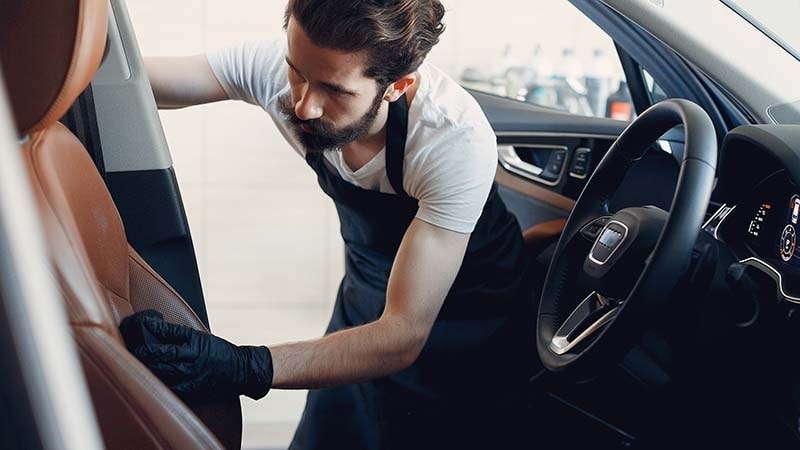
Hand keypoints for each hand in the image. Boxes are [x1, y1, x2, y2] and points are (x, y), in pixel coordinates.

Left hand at [119, 310, 272, 399]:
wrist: (242, 370)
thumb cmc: (221, 352)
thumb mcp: (203, 338)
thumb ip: (182, 337)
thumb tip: (158, 333)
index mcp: (196, 341)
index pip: (170, 332)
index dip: (154, 328)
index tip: (143, 324)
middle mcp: (193, 357)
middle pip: (161, 354)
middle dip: (145, 351)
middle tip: (133, 347)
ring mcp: (192, 375)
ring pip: (162, 371)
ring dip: (147, 367)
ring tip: (136, 363)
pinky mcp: (192, 389)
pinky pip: (170, 387)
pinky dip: (158, 382)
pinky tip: (149, 380)